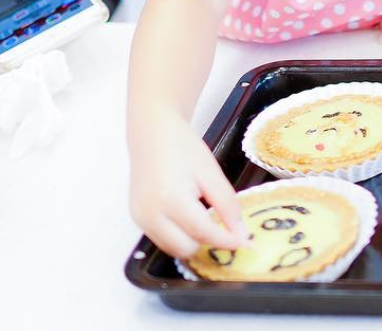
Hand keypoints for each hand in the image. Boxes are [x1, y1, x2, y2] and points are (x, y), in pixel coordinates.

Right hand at [129, 113, 247, 258]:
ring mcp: (140, 218)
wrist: (152, 133)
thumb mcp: (211, 172)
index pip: (203, 233)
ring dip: (193, 242)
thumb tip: (240, 233)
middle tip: (224, 227)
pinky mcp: (136, 218)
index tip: (245, 243)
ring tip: (203, 218)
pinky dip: (179, 236)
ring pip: (173, 250)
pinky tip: (188, 218)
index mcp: (171, 198)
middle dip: (208, 242)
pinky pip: (163, 240)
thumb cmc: (182, 147)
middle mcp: (150, 213)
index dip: (227, 240)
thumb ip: (227, 204)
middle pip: (187, 249)